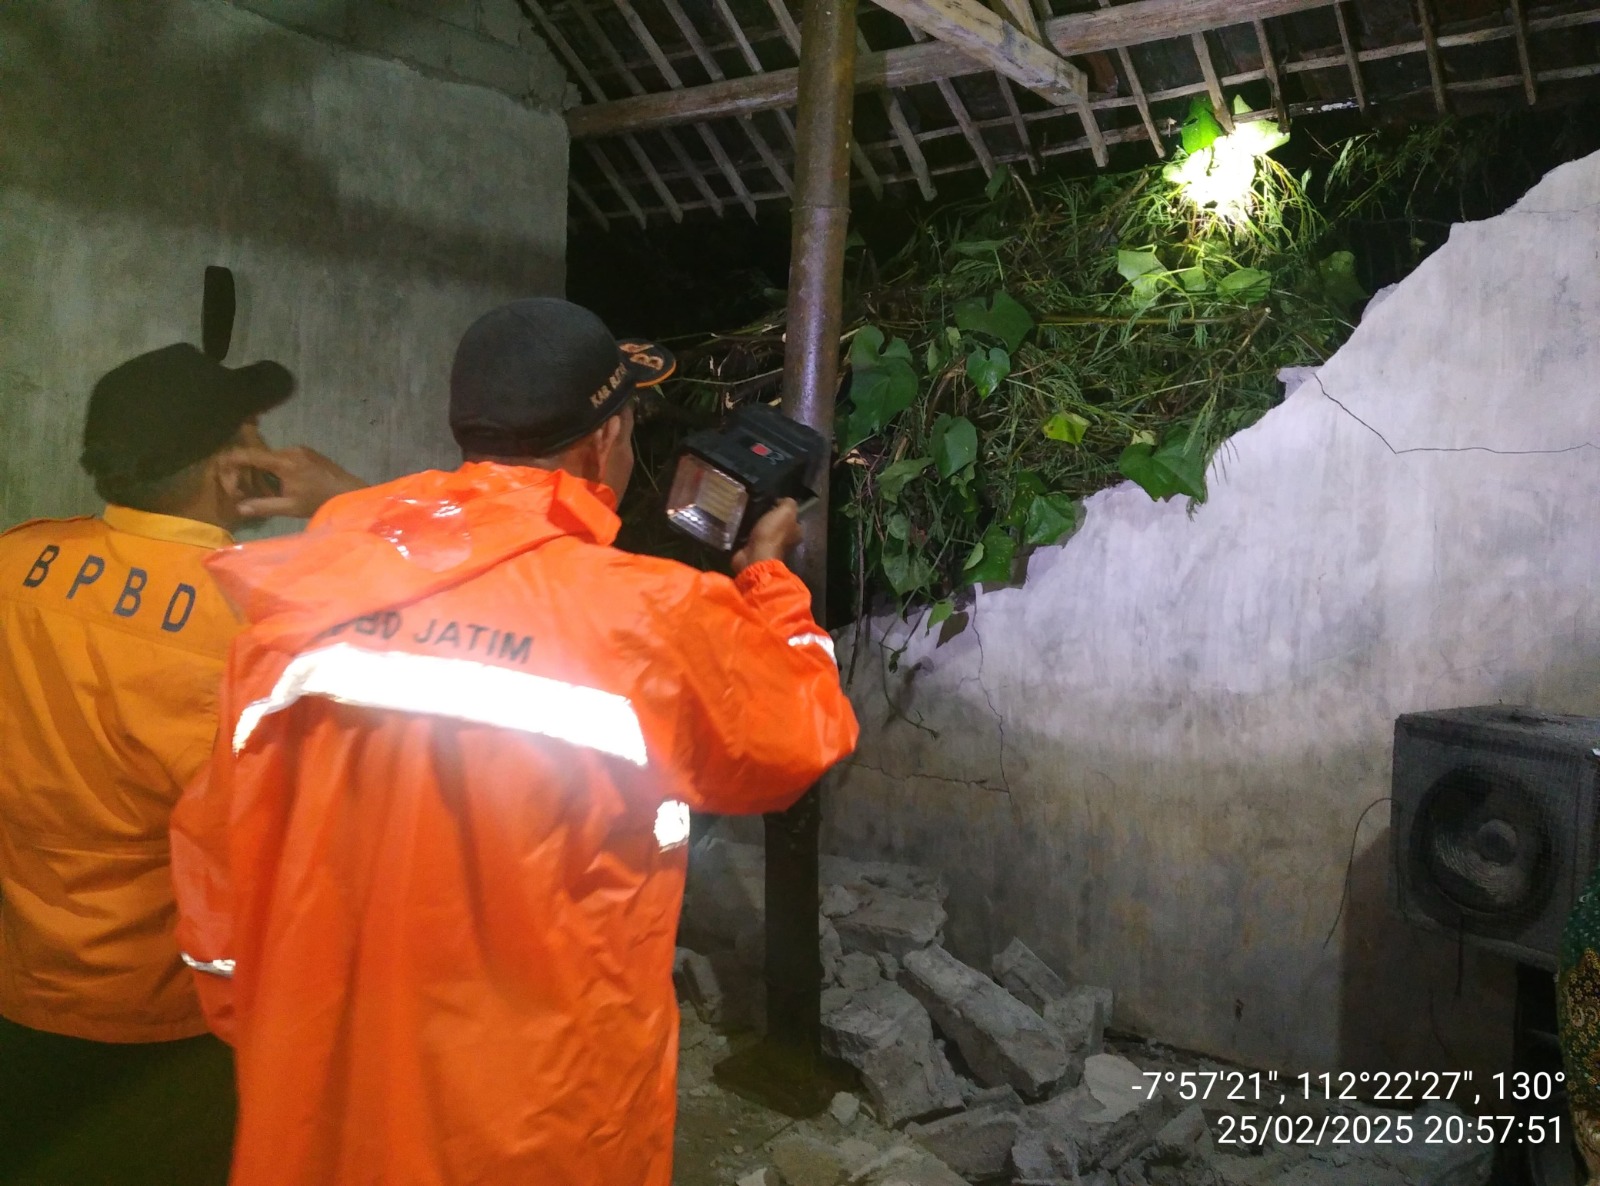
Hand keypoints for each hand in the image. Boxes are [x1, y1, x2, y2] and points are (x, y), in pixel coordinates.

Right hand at [220, 446, 365, 519]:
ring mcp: (301, 449)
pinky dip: (277, 469)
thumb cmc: (321, 501)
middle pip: (259, 456)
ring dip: (264, 471)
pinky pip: (284, 458)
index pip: (250, 455)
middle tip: (242, 489)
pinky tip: (281, 485)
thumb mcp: (290, 507)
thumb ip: (263, 506)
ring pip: (272, 458)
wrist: (351, 492)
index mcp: (284, 462)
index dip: (232, 461)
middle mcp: (290, 450)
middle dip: (247, 471)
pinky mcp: (308, 452)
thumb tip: (239, 508)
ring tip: (265, 491)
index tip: (222, 469)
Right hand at [732, 499, 802, 573]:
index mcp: (796, 532)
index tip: (772, 501)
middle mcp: (785, 541)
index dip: (784, 509)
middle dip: (769, 516)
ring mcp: (769, 547)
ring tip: (748, 512)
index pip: (793, 517)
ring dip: (757, 523)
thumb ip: (788, 503)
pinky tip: (742, 522)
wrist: (755, 556)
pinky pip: (752, 537)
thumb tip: (781, 501)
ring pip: (764, 530)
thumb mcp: (786, 511)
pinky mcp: (755, 550)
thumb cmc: (773, 533)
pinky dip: (747, 531)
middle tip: (758, 506)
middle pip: (778, 524)